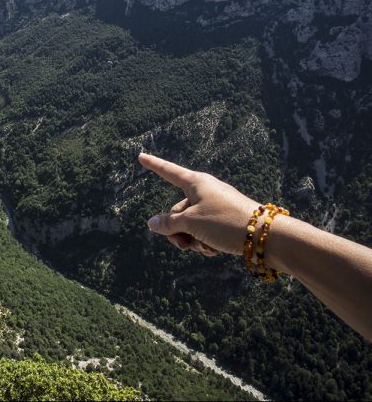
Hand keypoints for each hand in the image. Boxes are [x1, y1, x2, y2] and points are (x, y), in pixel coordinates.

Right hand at [139, 153, 260, 255]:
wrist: (265, 236)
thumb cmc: (225, 222)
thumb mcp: (191, 223)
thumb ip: (168, 223)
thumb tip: (152, 223)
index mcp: (195, 183)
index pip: (168, 172)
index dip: (153, 165)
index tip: (140, 156)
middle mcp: (204, 191)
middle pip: (177, 211)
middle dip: (177, 231)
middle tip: (185, 244)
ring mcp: (215, 206)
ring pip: (190, 225)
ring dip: (192, 240)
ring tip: (205, 248)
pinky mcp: (225, 220)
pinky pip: (205, 231)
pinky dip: (205, 242)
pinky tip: (215, 250)